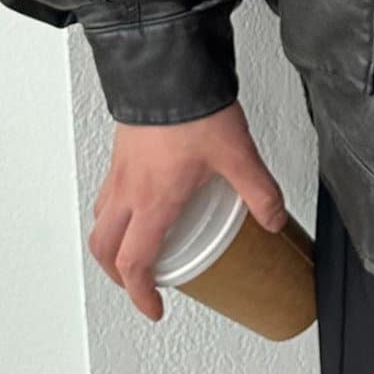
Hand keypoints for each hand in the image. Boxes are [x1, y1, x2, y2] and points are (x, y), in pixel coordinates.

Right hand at [87, 100, 287, 321]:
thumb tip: (274, 220)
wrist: (169, 65)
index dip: (141, 294)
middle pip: (104, 249)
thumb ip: (259, 191)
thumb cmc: (194, 107)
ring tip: (137, 245)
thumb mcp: (238, 154)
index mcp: (153, 201)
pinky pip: (106, 190)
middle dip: (119, 275)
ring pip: (100, 218)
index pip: (135, 263)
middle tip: (141, 283)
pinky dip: (114, 209)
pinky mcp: (121, 148)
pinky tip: (141, 198)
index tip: (154, 307)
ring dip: (112, 242)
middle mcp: (128, 189)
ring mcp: (119, 168)